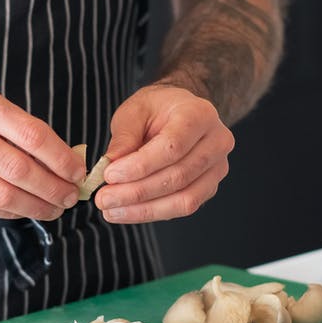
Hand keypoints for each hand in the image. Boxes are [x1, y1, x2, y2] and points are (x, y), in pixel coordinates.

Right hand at [0, 80, 85, 219]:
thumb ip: (17, 126)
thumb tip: (65, 159)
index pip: (31, 134)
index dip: (61, 157)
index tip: (78, 171)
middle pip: (19, 169)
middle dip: (52, 188)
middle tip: (70, 197)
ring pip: (1, 193)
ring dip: (35, 206)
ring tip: (54, 209)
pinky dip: (10, 211)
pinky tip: (25, 209)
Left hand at [96, 84, 233, 223]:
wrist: (179, 112)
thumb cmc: (157, 109)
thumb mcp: (134, 111)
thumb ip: (124, 138)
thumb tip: (110, 167)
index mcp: (199, 114)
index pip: (172, 146)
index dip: (140, 165)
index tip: (110, 175)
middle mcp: (216, 142)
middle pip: (178, 176)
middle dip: (137, 192)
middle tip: (104, 198)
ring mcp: (217, 168)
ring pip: (184, 199)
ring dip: (144, 209)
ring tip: (112, 210)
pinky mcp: (209, 187)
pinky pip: (183, 207)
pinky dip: (153, 212)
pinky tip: (128, 211)